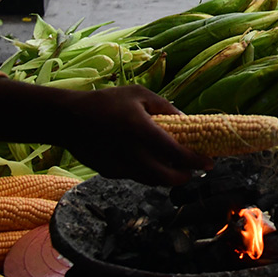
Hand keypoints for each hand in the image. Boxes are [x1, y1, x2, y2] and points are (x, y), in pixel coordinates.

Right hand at [55, 85, 212, 184]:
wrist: (67, 119)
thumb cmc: (107, 101)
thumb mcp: (140, 95)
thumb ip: (166, 108)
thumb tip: (188, 121)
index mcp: (141, 131)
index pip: (176, 153)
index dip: (196, 161)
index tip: (210, 162)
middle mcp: (131, 153)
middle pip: (165, 176)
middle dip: (184, 177)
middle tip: (194, 171)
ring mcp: (119, 166)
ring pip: (151, 180)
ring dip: (167, 178)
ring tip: (178, 169)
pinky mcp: (109, 172)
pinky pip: (135, 177)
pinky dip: (148, 174)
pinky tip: (153, 164)